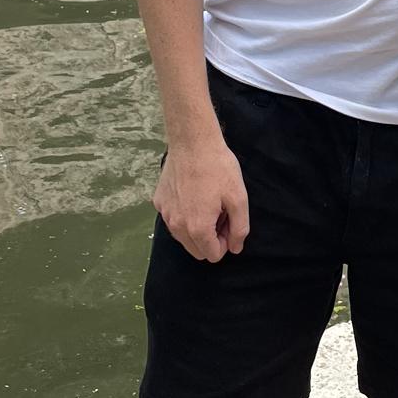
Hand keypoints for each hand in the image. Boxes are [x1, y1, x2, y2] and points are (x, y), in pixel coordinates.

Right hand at [153, 133, 250, 262]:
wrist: (192, 142)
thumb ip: (239, 229)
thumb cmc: (218, 168)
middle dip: (210, 238)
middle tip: (220, 213)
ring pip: (183, 236)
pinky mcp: (158, 201)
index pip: (212, 256)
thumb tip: (235, 248)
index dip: (225, 242)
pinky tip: (193, 193)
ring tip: (208, 203)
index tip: (229, 221)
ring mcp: (165, 214)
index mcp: (197, 229)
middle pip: (196, 250)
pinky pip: (173, 219)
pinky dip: (184, 214)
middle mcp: (177, 226)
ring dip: (196, 228)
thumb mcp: (238, 199)